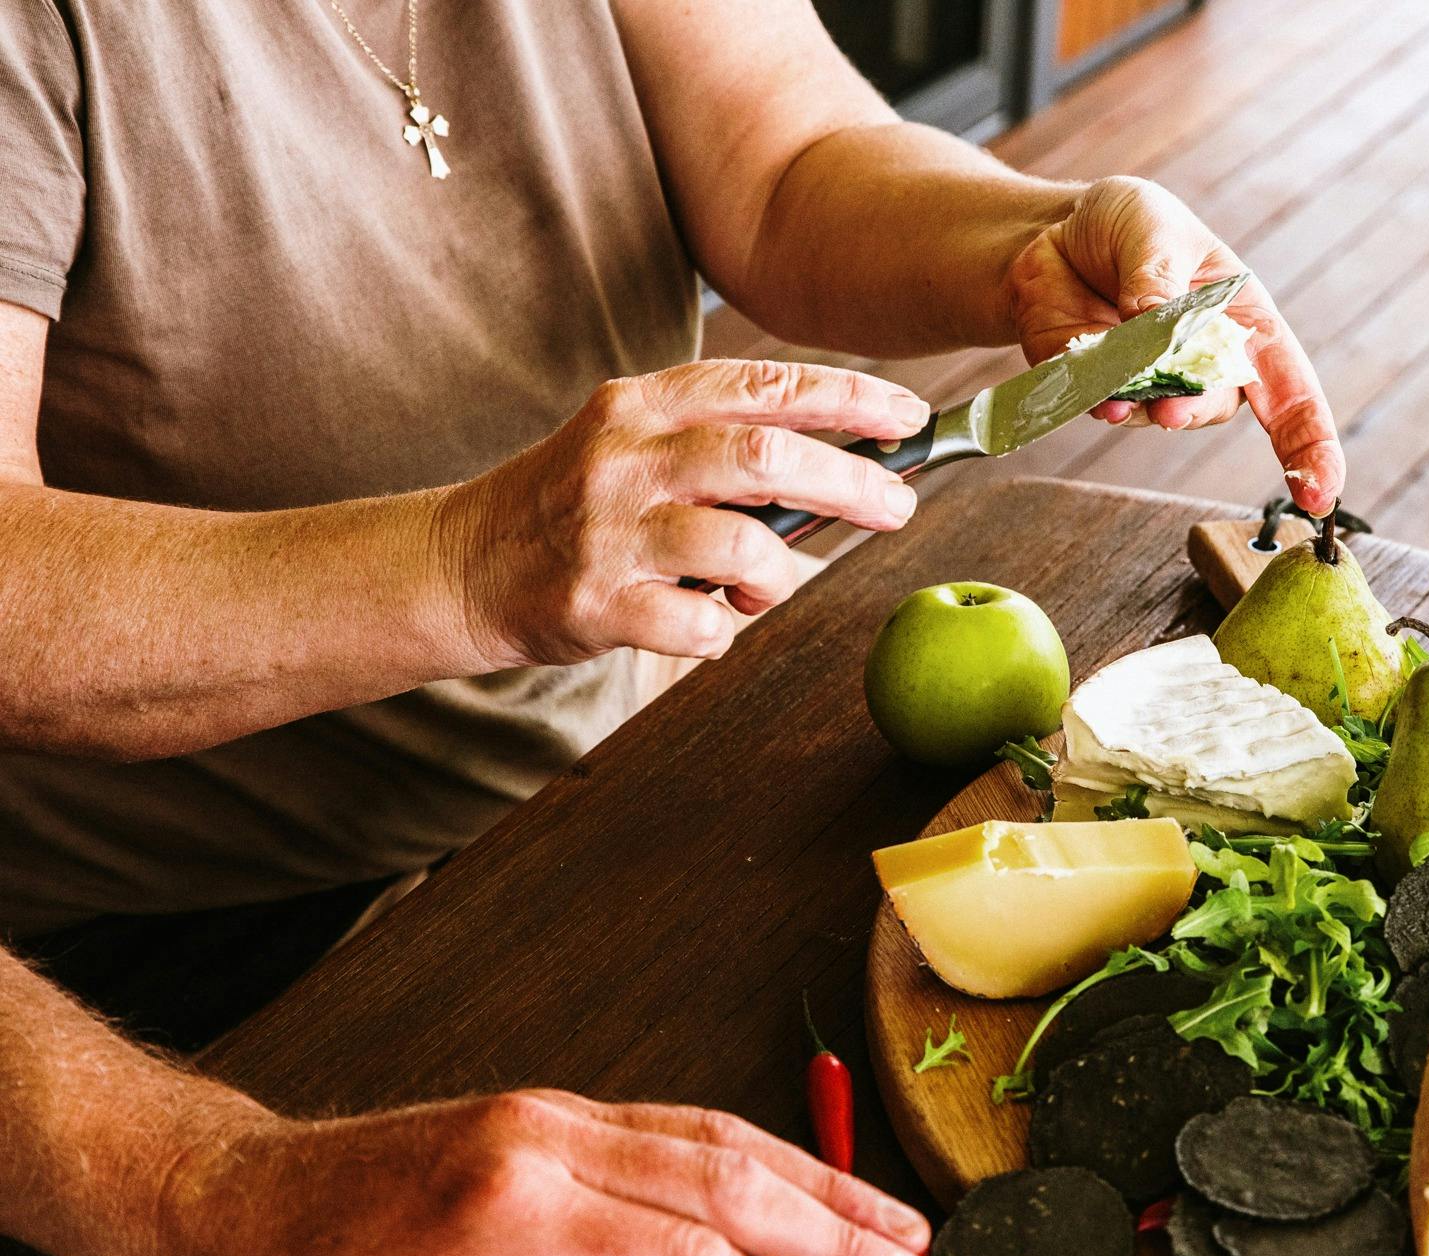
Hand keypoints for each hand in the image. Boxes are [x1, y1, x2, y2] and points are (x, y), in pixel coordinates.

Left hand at [157, 1090, 941, 1255]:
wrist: (229, 1207)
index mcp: (512, 1208)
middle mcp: (548, 1139)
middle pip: (728, 1181)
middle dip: (839, 1238)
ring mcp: (556, 1114)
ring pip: (720, 1139)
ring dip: (820, 1184)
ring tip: (899, 1231)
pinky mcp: (555, 1113)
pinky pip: (684, 1126)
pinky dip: (762, 1157)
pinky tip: (804, 1184)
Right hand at [437, 360, 930, 666]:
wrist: (458, 564)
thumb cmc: (573, 504)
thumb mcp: (635, 444)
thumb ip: (721, 444)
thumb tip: (844, 466)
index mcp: (642, 405)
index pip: (762, 384)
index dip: (846, 399)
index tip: (905, 418)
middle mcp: (625, 457)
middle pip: (764, 456)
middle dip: (848, 482)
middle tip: (897, 508)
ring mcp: (608, 532)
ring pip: (740, 547)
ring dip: (776, 577)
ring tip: (758, 591)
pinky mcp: (595, 603)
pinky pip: (699, 626)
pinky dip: (722, 633)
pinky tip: (703, 624)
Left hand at [1004, 176, 1344, 514]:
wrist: (1052, 234)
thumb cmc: (1126, 224)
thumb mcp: (1153, 227)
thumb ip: (1157, 276)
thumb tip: (1155, 322)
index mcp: (1244, 324)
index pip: (1293, 393)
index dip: (1312, 447)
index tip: (1320, 494)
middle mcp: (1205, 365)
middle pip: (1216, 407)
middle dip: (1193, 409)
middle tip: (1169, 407)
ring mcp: (1151, 384)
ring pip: (1157, 413)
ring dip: (1138, 403)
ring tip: (1115, 387)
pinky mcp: (1099, 389)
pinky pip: (1104, 406)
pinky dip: (1097, 398)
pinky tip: (1093, 387)